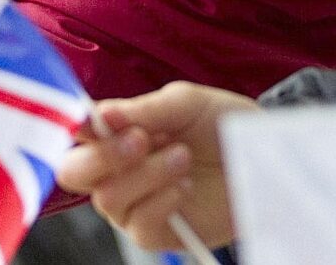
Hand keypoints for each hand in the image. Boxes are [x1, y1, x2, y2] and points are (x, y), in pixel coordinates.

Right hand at [55, 83, 252, 250]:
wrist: (262, 157)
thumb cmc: (221, 125)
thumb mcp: (186, 103)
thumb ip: (144, 109)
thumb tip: (102, 114)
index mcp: (117, 132)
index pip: (77, 132)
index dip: (75, 126)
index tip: (95, 120)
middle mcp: (116, 170)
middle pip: (74, 172)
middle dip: (104, 155)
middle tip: (141, 139)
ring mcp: (133, 203)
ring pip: (108, 198)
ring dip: (147, 174)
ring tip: (183, 156)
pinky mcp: (155, 232)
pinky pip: (139, 225)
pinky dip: (162, 201)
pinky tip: (185, 185)